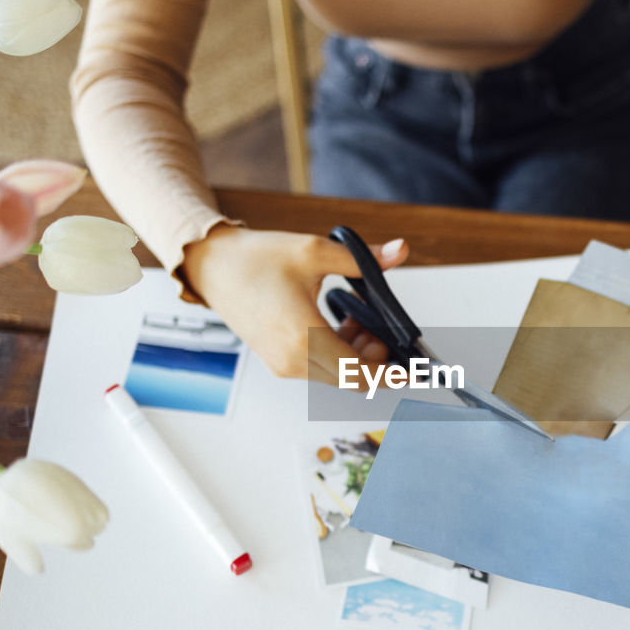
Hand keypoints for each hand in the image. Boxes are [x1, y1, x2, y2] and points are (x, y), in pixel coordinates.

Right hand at [182, 223, 408, 380]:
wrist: (213, 267)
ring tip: (360, 320)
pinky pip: (321, 370)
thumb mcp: (314, 251)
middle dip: (378, 359)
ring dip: (358, 356)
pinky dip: (340, 354)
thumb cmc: (254, 260)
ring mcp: (284, 366)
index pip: (361, 372)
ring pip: (338, 376)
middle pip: (353, 379)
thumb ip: (363, 258)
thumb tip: (399, 251)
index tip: (416, 370)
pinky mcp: (279, 363)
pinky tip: (342, 325)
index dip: (393, 373)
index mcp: (302, 336)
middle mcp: (292, 359)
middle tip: (384, 329)